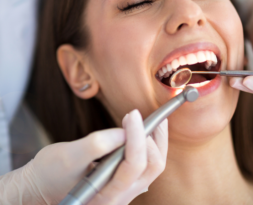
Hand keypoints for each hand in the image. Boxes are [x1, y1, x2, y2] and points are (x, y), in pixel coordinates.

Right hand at [0, 110, 167, 204]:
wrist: (40, 187)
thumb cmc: (50, 173)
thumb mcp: (68, 156)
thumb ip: (97, 144)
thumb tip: (126, 131)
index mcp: (106, 196)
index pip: (134, 164)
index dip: (137, 135)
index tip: (132, 114)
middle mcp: (122, 197)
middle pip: (152, 165)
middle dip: (152, 137)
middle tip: (140, 115)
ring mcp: (125, 191)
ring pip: (153, 164)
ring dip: (155, 140)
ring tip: (151, 119)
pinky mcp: (124, 182)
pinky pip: (147, 163)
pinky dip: (150, 144)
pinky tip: (145, 130)